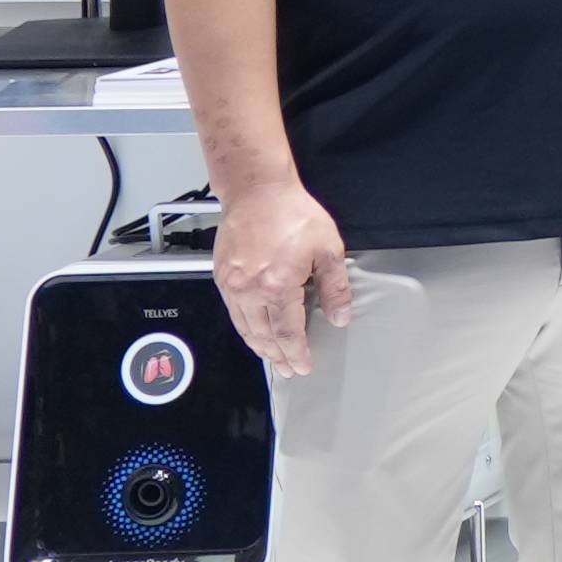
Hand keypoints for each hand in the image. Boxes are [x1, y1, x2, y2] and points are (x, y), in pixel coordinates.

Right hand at [209, 179, 353, 380]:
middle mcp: (250, 291)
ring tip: (273, 358)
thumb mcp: (328, 248)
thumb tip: (340, 316)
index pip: (287, 333)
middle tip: (289, 370)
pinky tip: (253, 332)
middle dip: (277, 356)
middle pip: (263, 336)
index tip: (304, 367)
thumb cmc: (293, 214)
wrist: (257, 192)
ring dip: (259, 346)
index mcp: (278, 286)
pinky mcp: (221, 277)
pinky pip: (233, 312)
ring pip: (244, 328)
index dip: (297, 353)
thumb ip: (335, 287)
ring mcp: (232, 285)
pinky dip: (244, 328)